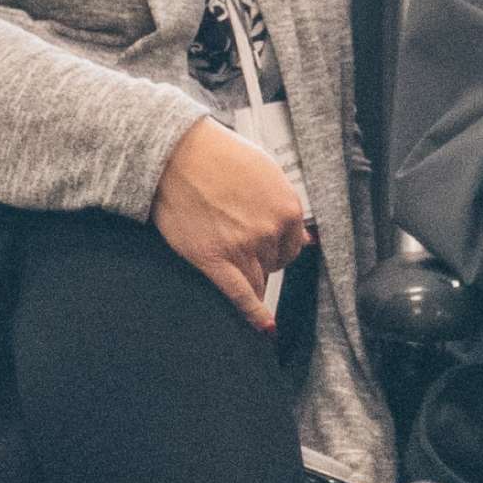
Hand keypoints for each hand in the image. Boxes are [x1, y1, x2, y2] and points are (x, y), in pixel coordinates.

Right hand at [155, 114, 314, 326]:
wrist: (176, 153)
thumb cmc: (219, 157)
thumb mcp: (266, 173)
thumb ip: (285, 208)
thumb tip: (306, 240)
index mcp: (288, 209)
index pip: (293, 246)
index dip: (276, 246)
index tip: (263, 243)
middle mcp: (270, 231)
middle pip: (275, 265)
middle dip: (261, 259)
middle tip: (237, 239)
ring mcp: (243, 248)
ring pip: (258, 281)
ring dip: (249, 276)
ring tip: (229, 257)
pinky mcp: (214, 259)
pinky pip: (240, 296)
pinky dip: (253, 315)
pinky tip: (264, 329)